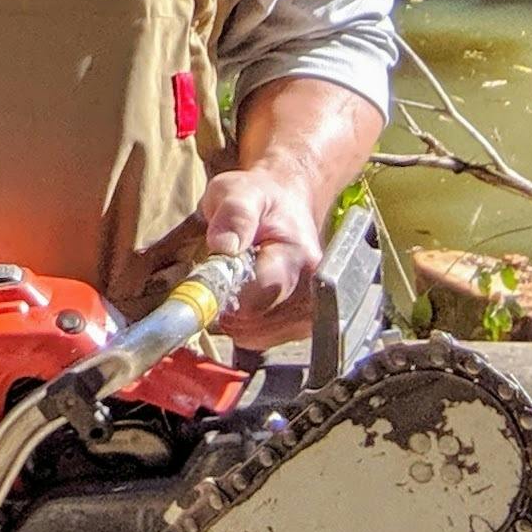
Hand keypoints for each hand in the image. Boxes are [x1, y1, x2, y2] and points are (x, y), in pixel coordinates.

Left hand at [200, 168, 324, 349]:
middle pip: (254, 322)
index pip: (258, 296)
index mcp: (299, 257)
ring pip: (255, 335)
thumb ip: (234, 214)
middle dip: (229, 302)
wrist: (287, 203)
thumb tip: (224, 246)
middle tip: (230, 270)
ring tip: (240, 280)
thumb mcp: (238, 191)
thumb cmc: (260, 199)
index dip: (227, 290)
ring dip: (235, 314)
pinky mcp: (303, 325)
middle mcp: (314, 289)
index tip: (217, 271)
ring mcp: (310, 310)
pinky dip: (245, 323)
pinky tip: (247, 295)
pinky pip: (260, 340)